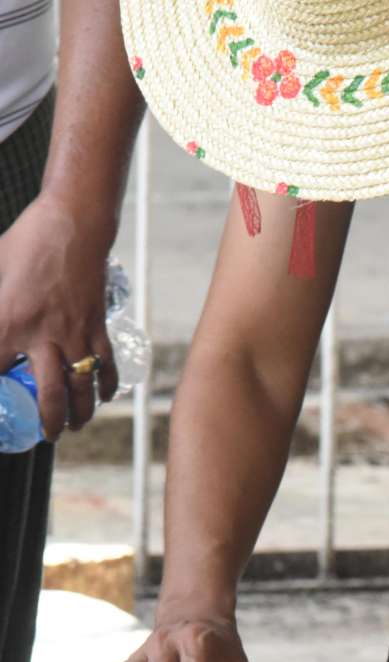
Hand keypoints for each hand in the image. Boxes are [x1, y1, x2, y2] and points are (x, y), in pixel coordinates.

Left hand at [0, 191, 118, 438]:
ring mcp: (75, 333)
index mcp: (9, 320)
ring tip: (75, 425)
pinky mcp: (97, 327)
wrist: (73, 226)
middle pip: (50, 394)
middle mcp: (44, 334)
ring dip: (82, 413)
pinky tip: (102, 396)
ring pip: (83, 387)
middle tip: (48, 434)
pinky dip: (106, 386)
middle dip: (50, 422)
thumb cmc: (27, 243)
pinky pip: (106, 366)